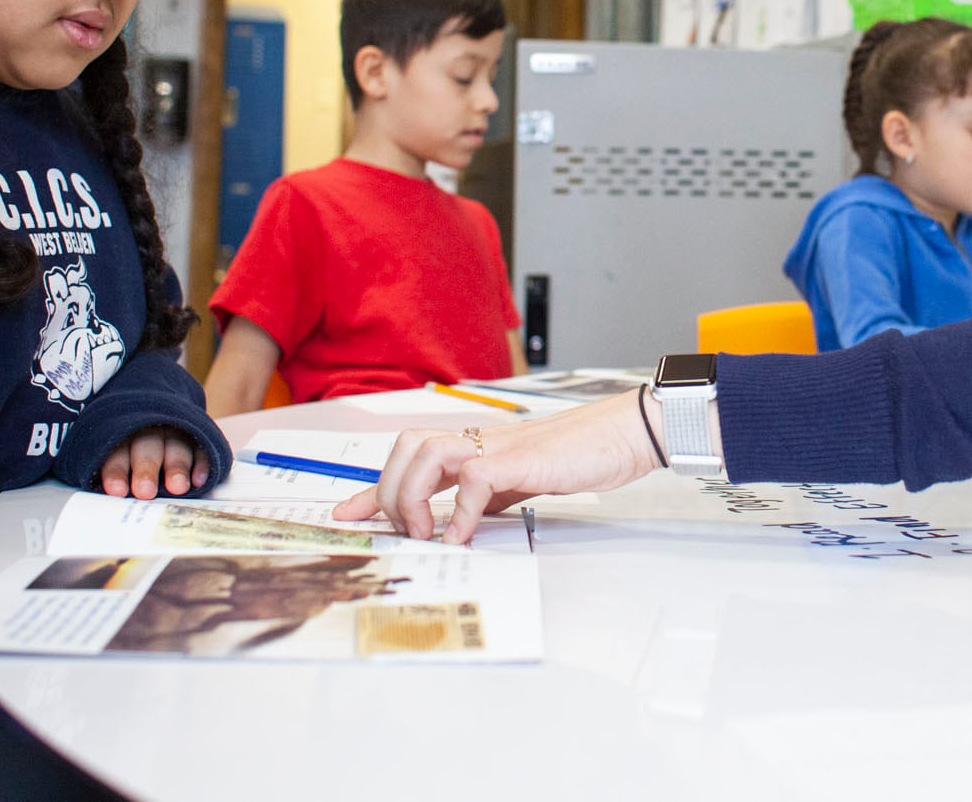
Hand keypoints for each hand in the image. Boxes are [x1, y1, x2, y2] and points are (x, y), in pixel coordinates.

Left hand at [100, 425, 209, 499]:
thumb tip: (108, 504)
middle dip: (146, 470)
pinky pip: (201, 448)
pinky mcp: (198, 437)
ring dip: (176, 467)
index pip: (117, 454)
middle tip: (145, 491)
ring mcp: (176, 433)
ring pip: (176, 446)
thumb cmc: (133, 461)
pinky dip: (201, 464)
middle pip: (146, 449)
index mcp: (122, 437)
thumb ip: (118, 478)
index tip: (117, 491)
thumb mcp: (119, 461)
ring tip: (177, 487)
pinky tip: (198, 481)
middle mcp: (149, 432)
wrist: (164, 429)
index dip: (116, 472)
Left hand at [332, 393, 663, 542]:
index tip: (347, 515)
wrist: (624, 434)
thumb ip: (486, 499)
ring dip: (415, 497)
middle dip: (391, 492)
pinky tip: (462, 536)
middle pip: (406, 447)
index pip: (412, 460)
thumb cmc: (580, 455)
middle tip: (408, 534)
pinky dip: (458, 512)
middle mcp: (479, 439)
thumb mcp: (520, 483)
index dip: (374, 489)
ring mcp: (497, 445)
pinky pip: (472, 479)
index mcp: (477, 445)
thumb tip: (457, 528)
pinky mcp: (519, 458)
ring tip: (428, 534)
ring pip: (425, 452)